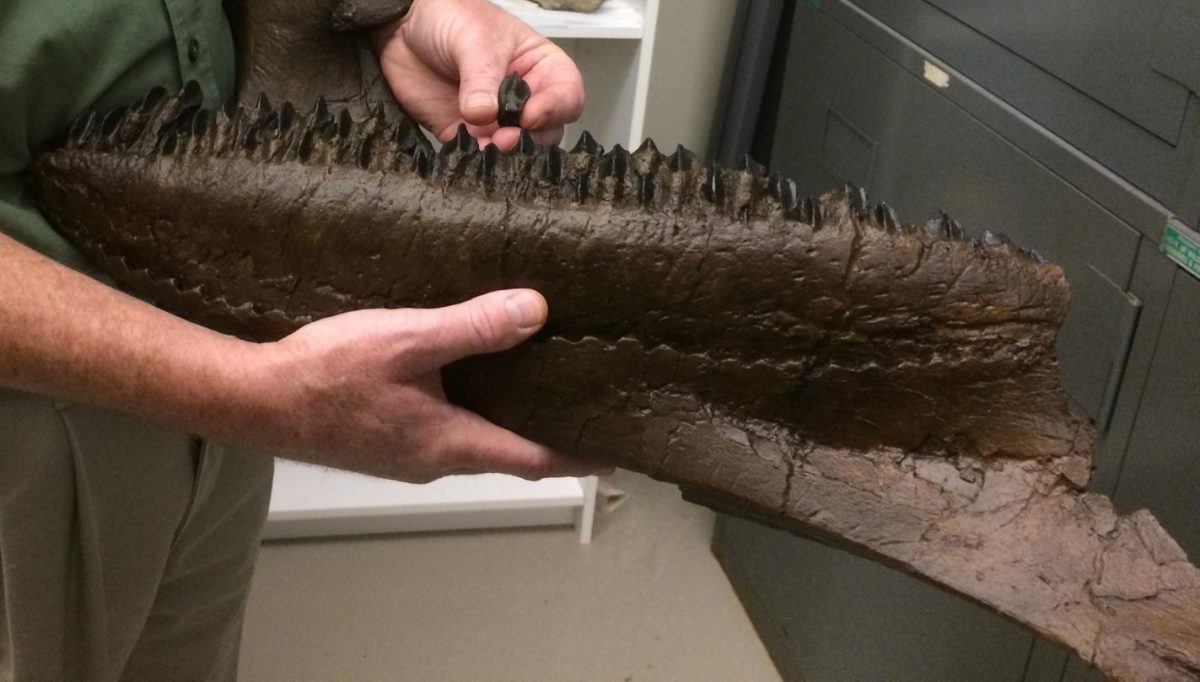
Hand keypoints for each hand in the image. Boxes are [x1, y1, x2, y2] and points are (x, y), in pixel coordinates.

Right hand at [247, 289, 607, 482]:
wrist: (253, 401)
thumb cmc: (328, 373)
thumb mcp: (408, 339)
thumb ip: (473, 327)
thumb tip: (537, 312)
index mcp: (452, 442)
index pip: (534, 459)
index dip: (577, 457)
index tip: (615, 455)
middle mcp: (436, 459)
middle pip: (509, 452)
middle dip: (548, 436)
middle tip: (584, 408)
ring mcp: (408, 455)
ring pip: (476, 440)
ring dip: (509, 421)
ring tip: (539, 387)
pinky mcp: (385, 442)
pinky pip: (445, 429)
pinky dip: (473, 411)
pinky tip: (471, 379)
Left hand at [373, 0, 584, 148]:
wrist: (404, 26)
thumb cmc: (452, 18)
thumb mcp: (474, 41)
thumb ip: (481, 78)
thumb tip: (483, 115)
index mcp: (542, 69)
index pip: (567, 96)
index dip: (555, 110)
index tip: (529, 115)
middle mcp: (526, 99)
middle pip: (548, 132)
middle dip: (530, 139)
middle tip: (505, 137)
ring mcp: (498, 121)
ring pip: (517, 151)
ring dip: (505, 155)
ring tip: (487, 146)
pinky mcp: (468, 135)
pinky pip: (480, 156)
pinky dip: (477, 159)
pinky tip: (468, 151)